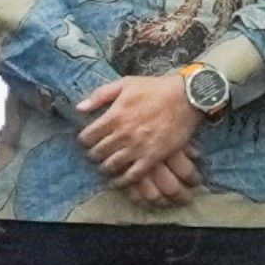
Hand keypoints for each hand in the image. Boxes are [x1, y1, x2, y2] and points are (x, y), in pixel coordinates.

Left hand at [78, 72, 207, 202]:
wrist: (185, 97)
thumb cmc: (155, 88)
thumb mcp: (126, 83)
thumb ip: (100, 95)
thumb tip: (79, 108)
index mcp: (114, 115)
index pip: (87, 136)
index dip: (84, 140)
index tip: (88, 141)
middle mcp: (123, 133)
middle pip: (97, 153)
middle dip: (93, 155)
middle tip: (96, 154)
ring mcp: (137, 147)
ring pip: (111, 166)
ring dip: (105, 168)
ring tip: (105, 166)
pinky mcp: (152, 157)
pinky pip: (131, 175)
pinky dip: (122, 181)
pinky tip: (118, 181)